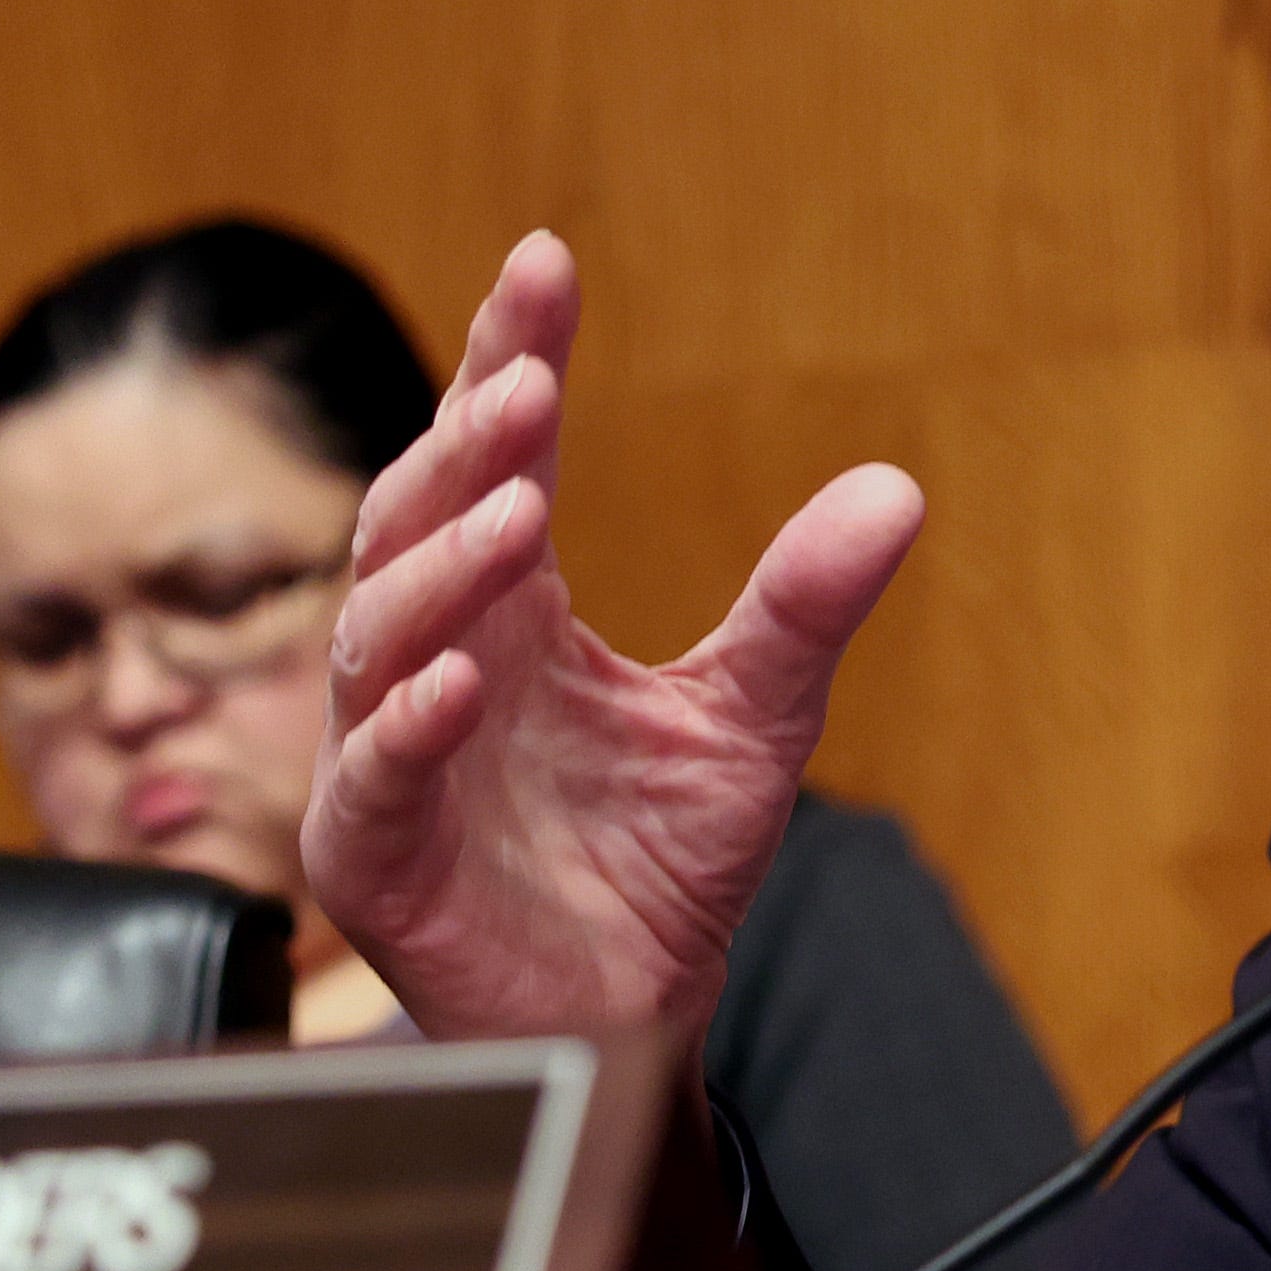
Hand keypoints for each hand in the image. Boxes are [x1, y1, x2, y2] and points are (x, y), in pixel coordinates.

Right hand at [299, 233, 925, 1041]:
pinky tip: (465, 683)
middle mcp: (439, 659)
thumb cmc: (661, 859)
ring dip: (444, 565)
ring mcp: (393, 752)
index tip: (546, 262)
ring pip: (381, 630)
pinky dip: (411, 726)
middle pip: (420, 519)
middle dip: (468, 446)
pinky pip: (374, 778)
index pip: (498, 458)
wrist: (637, 1007)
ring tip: (519, 511)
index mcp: (515, 610)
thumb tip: (896, 488)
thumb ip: (804, 606)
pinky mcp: (377, 856)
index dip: (509, 357)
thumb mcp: (755, 716)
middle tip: (530, 379)